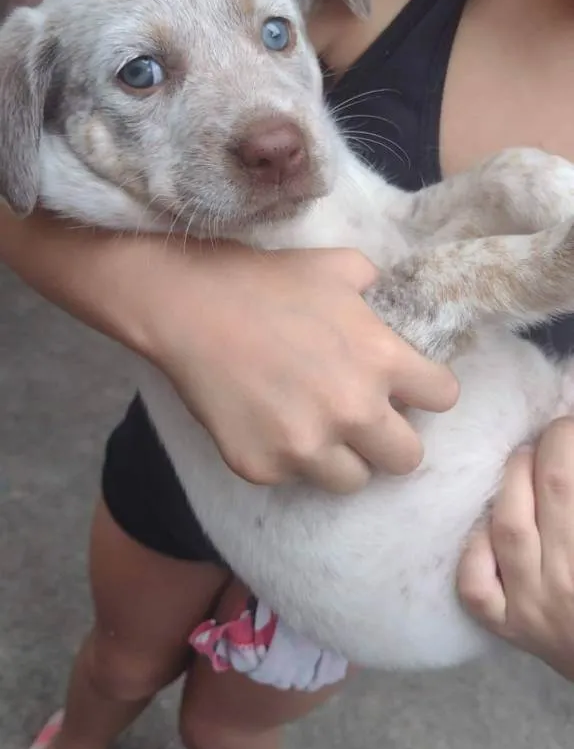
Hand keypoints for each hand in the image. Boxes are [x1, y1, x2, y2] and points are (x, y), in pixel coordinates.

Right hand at [148, 244, 458, 492]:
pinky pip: (294, 478)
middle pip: (408, 459)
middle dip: (393, 439)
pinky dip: (287, 457)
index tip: (408, 387)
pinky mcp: (263, 468)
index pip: (444, 398)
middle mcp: (353, 411)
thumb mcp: (339, 267)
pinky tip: (268, 422)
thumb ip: (377, 290)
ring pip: (352, 480)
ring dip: (343, 458)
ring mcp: (306, 446)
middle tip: (367, 420)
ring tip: (317, 428)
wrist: (188, 307)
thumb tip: (390, 302)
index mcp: (382, 360)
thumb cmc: (266, 280)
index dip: (428, 390)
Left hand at [458, 418, 573, 678]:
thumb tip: (567, 439)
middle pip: (553, 489)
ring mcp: (535, 608)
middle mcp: (571, 580)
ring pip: (509, 526)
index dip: (570, 439)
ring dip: (514, 479)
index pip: (570, 481)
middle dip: (552, 447)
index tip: (572, 424)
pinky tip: (490, 524)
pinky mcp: (508, 628)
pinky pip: (475, 584)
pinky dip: (476, 547)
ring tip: (524, 458)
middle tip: (558, 434)